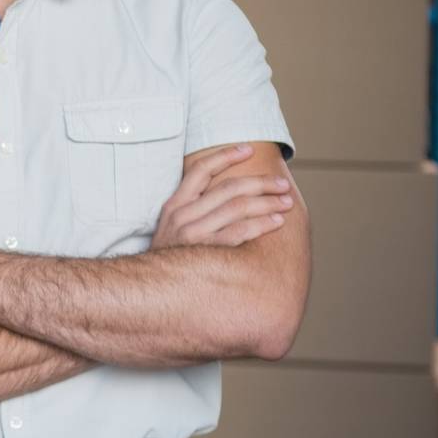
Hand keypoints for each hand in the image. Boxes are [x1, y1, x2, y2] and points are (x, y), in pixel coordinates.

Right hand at [152, 144, 293, 249]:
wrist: (152, 288)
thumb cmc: (170, 257)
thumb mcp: (171, 227)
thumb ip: (193, 210)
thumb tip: (229, 194)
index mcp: (174, 205)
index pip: (200, 170)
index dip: (225, 156)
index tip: (248, 149)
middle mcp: (182, 215)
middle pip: (228, 188)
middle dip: (260, 183)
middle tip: (282, 185)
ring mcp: (192, 233)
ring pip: (237, 207)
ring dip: (267, 202)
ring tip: (286, 202)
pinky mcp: (204, 251)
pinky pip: (239, 232)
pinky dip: (261, 225)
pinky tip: (277, 222)